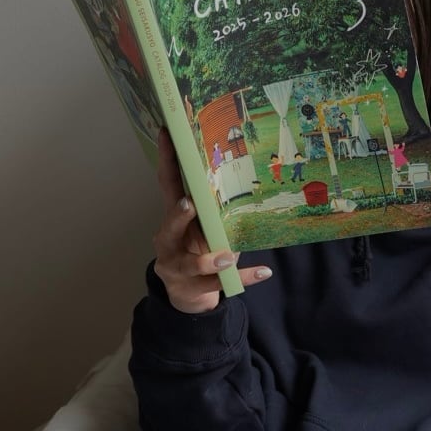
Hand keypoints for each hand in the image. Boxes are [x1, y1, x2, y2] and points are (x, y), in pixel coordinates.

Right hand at [153, 129, 272, 313]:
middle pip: (170, 226)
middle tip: (190, 204)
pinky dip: (244, 278)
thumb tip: (242, 175)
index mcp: (173, 220)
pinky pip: (220, 284)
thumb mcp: (204, 229)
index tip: (167, 134)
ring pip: (192, 264)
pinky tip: (264, 272)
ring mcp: (177, 268)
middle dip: (179, 215)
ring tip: (228, 255)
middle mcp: (168, 242)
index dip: (166, 161)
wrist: (187, 295)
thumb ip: (214, 209)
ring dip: (210, 258)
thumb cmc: (198, 252)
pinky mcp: (192, 289)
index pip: (168, 186)